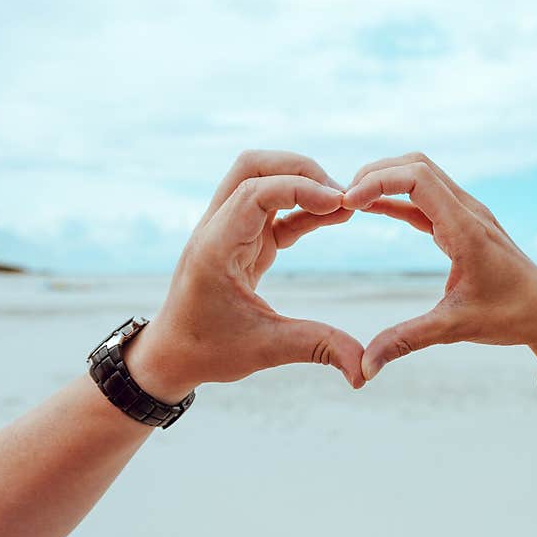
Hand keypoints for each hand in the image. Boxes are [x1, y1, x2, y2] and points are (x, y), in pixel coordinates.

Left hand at [126, 150, 365, 401]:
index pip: (255, 191)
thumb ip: (318, 347)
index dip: (300, 189)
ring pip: (261, 179)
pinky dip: (302, 207)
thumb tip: (364, 369)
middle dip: (300, 170)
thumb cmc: (208, 351)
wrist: (172, 355)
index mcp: (216, 247)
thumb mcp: (266, 349)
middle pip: (253, 167)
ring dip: (300, 183)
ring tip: (342, 205)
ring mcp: (228, 230)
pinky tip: (333, 216)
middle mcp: (217, 229)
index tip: (339, 204)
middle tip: (341, 194)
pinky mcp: (241, 240)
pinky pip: (273, 209)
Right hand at [343, 152, 536, 413]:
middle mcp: (468, 211)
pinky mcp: (464, 223)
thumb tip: (364, 368)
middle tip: (340, 200)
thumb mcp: (453, 329)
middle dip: (375, 174)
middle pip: (416, 165)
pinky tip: (370, 209)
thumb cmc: (509, 318)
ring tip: (349, 202)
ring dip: (385, 180)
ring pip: (421, 175)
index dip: (377, 182)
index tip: (347, 203)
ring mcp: (468, 213)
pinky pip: (425, 198)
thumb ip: (406, 342)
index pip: (417, 178)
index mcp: (466, 229)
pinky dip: (396, 198)